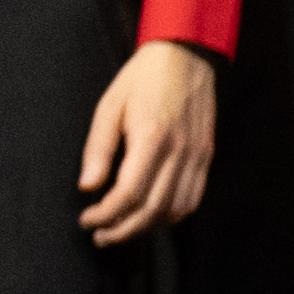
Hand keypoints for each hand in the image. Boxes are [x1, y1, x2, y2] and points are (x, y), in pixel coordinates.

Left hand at [76, 43, 226, 247]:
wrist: (185, 57)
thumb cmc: (141, 79)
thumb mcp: (108, 106)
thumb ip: (98, 149)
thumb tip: (87, 187)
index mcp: (152, 138)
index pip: (130, 193)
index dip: (107, 214)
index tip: (87, 220)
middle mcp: (180, 152)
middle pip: (154, 210)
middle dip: (124, 230)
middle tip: (100, 236)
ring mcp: (198, 157)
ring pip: (176, 210)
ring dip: (147, 228)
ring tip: (120, 230)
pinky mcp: (206, 158)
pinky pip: (192, 199)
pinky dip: (171, 216)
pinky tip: (150, 217)